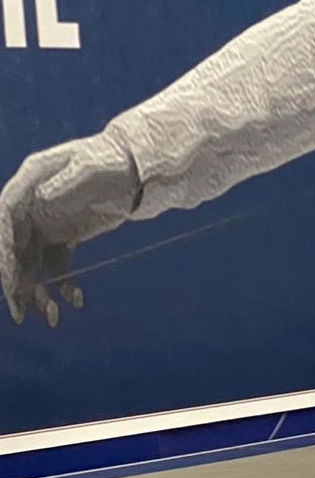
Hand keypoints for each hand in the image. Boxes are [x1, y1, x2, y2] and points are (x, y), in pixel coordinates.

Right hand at [0, 132, 140, 325]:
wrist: (138, 166)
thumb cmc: (111, 159)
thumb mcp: (90, 166)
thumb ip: (67, 181)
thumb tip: (43, 195)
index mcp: (29, 183)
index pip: (6, 220)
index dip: (5, 251)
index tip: (12, 279)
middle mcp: (30, 206)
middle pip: (14, 248)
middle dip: (16, 281)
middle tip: (22, 312)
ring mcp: (45, 223)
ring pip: (32, 263)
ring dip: (38, 291)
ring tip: (53, 318)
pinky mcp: (64, 236)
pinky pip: (56, 266)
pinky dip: (63, 284)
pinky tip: (76, 300)